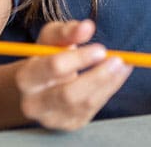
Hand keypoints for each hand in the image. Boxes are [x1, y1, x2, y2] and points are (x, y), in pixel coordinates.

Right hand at [14, 20, 132, 130]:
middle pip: (68, 94)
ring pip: (85, 103)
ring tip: (124, 64)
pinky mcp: (70, 124)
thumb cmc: (46, 56)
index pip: (54, 68)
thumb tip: (87, 27)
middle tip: (118, 60)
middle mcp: (35, 103)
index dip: (80, 58)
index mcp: (26, 78)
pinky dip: (110, 89)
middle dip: (97, 76)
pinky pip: (94, 107)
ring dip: (109, 82)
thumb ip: (67, 30)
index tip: (101, 49)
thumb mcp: (52, 38)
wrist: (38, 87)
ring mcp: (52, 118)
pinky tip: (119, 74)